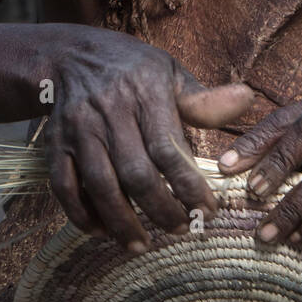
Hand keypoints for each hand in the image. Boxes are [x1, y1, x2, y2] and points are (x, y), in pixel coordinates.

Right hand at [42, 26, 252, 251]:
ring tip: (142, 245)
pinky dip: (81, 215)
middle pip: (135, 173)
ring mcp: (78, 130)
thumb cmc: (130, 69)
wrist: (69, 56)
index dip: (189, 185)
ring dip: (122, 221)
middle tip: (181, 230)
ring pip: (100, 185)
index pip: (168, 148)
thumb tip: (247, 100)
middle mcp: (109, 111)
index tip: (209, 210)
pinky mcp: (55, 145)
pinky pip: (64, 187)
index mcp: (144, 93)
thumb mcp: (168, 73)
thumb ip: (203, 99)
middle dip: (160, 209)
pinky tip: (102, 233)